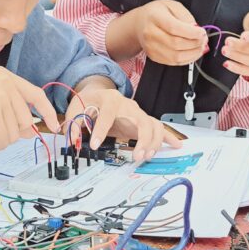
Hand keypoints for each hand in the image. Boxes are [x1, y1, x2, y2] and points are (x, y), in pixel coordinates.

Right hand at [0, 66, 58, 150]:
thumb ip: (11, 113)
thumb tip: (33, 129)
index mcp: (3, 76)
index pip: (36, 94)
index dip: (46, 112)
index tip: (54, 125)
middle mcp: (4, 82)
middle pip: (25, 120)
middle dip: (7, 132)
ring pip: (15, 134)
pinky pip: (3, 141)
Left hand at [63, 87, 180, 160]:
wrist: (99, 92)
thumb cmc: (89, 101)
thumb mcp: (76, 108)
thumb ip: (74, 123)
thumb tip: (71, 139)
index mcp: (110, 99)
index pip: (108, 114)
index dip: (101, 129)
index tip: (95, 145)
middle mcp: (128, 105)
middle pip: (141, 119)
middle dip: (141, 139)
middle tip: (136, 156)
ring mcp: (138, 112)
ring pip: (153, 125)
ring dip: (153, 142)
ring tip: (146, 157)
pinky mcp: (142, 121)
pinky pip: (158, 128)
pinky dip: (168, 137)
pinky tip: (176, 146)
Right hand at [134, 0, 207, 65]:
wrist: (139, 24)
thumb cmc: (157, 13)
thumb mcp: (172, 5)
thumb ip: (185, 16)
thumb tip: (196, 29)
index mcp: (154, 17)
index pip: (174, 28)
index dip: (191, 32)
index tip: (202, 32)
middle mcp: (150, 33)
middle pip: (176, 44)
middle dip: (195, 43)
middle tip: (204, 39)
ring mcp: (151, 47)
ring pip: (176, 56)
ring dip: (193, 53)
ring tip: (200, 47)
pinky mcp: (154, 56)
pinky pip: (173, 62)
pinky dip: (187, 59)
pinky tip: (193, 53)